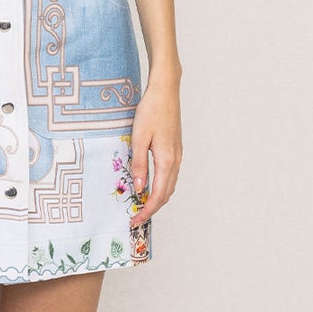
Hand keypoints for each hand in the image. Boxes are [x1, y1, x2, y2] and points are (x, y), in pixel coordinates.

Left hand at [128, 71, 181, 225]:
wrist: (165, 91)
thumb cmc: (151, 110)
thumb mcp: (139, 138)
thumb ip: (138, 165)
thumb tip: (139, 189)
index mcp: (167, 160)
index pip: (159, 195)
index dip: (147, 211)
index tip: (135, 220)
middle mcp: (176, 161)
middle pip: (166, 194)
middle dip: (152, 209)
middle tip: (135, 217)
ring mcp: (177, 155)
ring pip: (169, 185)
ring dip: (157, 198)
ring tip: (140, 205)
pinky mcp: (175, 149)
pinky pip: (169, 175)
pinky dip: (160, 186)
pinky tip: (148, 185)